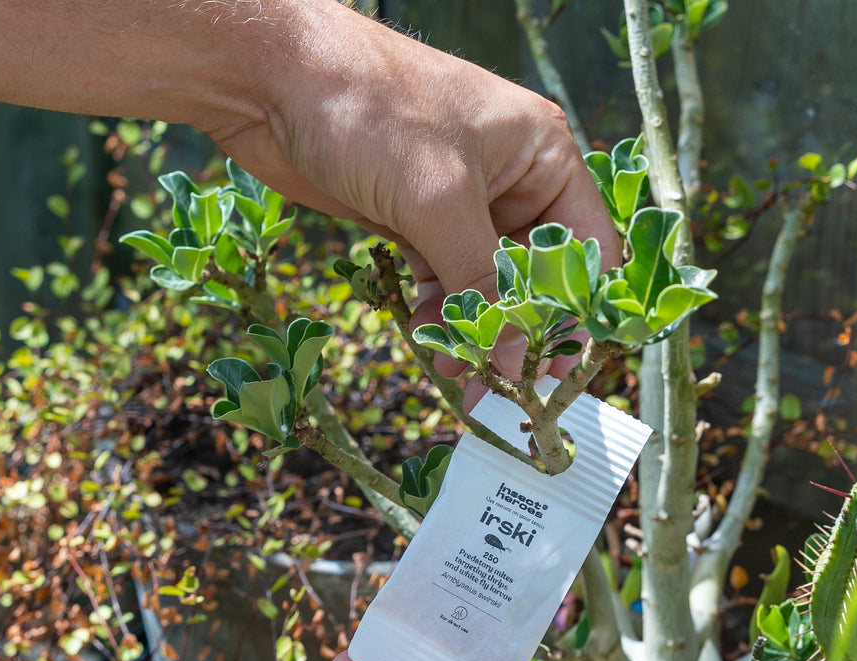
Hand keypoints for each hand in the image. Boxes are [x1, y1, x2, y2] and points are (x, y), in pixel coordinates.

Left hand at [204, 0, 619, 377]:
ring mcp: (461, 203)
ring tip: (456, 371)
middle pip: (534, 277)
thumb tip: (514, 359)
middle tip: (501, 385)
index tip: (553, 368)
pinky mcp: (416, 221)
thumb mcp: (440, 200)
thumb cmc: (371, 110)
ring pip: (485, 287)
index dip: (573, 313)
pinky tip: (429, 339)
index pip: (584, 250)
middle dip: (517, 331)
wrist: (272, 80)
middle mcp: (511, 181)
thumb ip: (481, 283)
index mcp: (543, 156)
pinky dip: (439, 314)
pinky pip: (444, 282)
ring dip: (473, 331)